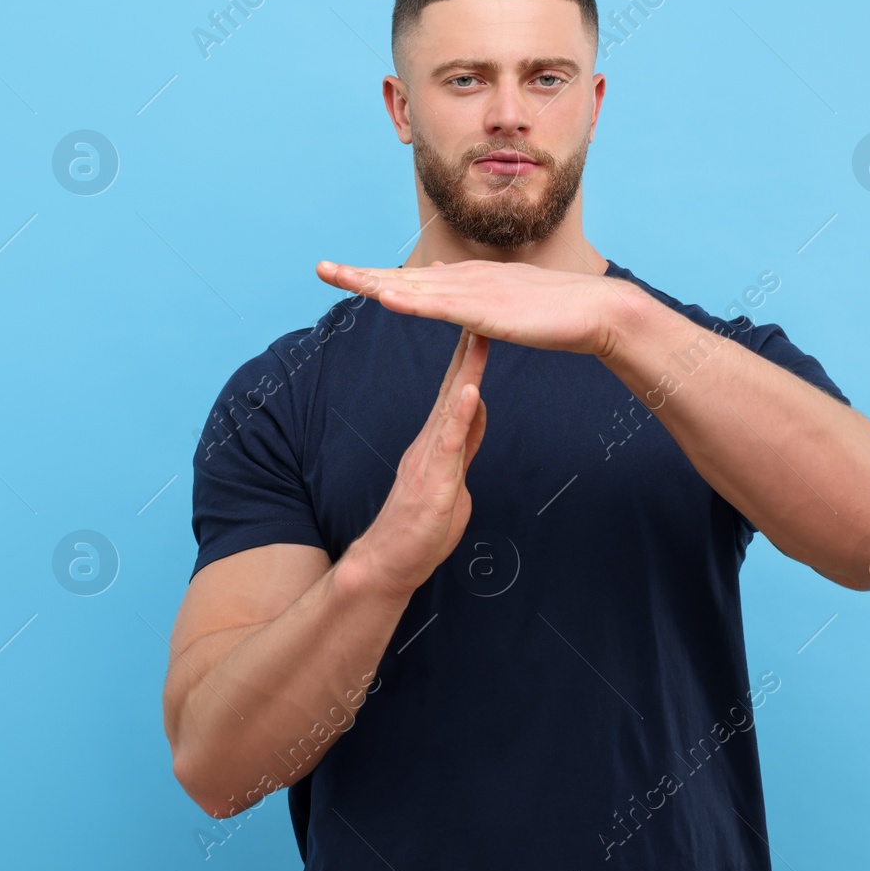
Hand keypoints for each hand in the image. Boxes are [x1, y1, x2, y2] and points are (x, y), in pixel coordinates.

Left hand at [316, 258, 645, 357]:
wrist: (594, 309)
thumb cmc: (555, 311)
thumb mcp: (505, 303)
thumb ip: (477, 297)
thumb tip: (451, 284)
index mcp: (467, 281)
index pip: (411, 279)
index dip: (374, 276)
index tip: (342, 273)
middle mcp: (464, 280)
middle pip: (401, 277)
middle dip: (359, 274)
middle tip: (320, 268)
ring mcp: (474, 294)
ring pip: (413, 288)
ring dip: (374, 282)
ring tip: (339, 276)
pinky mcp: (487, 311)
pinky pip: (441, 307)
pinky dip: (411, 301)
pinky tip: (385, 297)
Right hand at [347, 326, 488, 599]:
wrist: (389, 563)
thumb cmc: (421, 528)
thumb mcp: (454, 477)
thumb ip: (465, 442)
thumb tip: (480, 409)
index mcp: (437, 440)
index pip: (457, 390)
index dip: (470, 356)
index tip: (481, 323)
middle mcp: (430, 441)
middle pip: (454, 386)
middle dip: (468, 348)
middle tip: (478, 307)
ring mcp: (429, 458)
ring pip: (452, 406)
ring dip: (466, 370)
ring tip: (478, 336)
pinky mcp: (432, 480)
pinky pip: (449, 441)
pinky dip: (461, 414)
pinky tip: (472, 390)